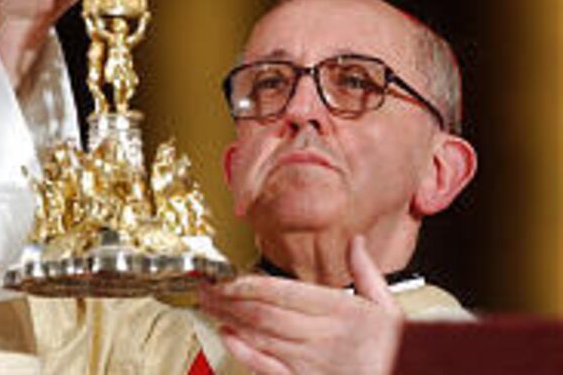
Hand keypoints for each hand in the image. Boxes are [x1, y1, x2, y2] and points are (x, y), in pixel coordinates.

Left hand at [198, 236, 403, 374]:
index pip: (282, 292)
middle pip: (264, 313)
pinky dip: (245, 353)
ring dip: (230, 320)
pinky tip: (228, 338)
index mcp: (339, 310)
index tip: (226, 276)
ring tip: (208, 306)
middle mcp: (321, 336)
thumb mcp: (389, 306)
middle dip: (229, 300)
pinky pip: (270, 369)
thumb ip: (366, 272)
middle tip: (204, 288)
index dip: (248, 284)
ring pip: (262, 337)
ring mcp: (312, 363)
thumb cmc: (400, 350)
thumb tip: (357, 242)